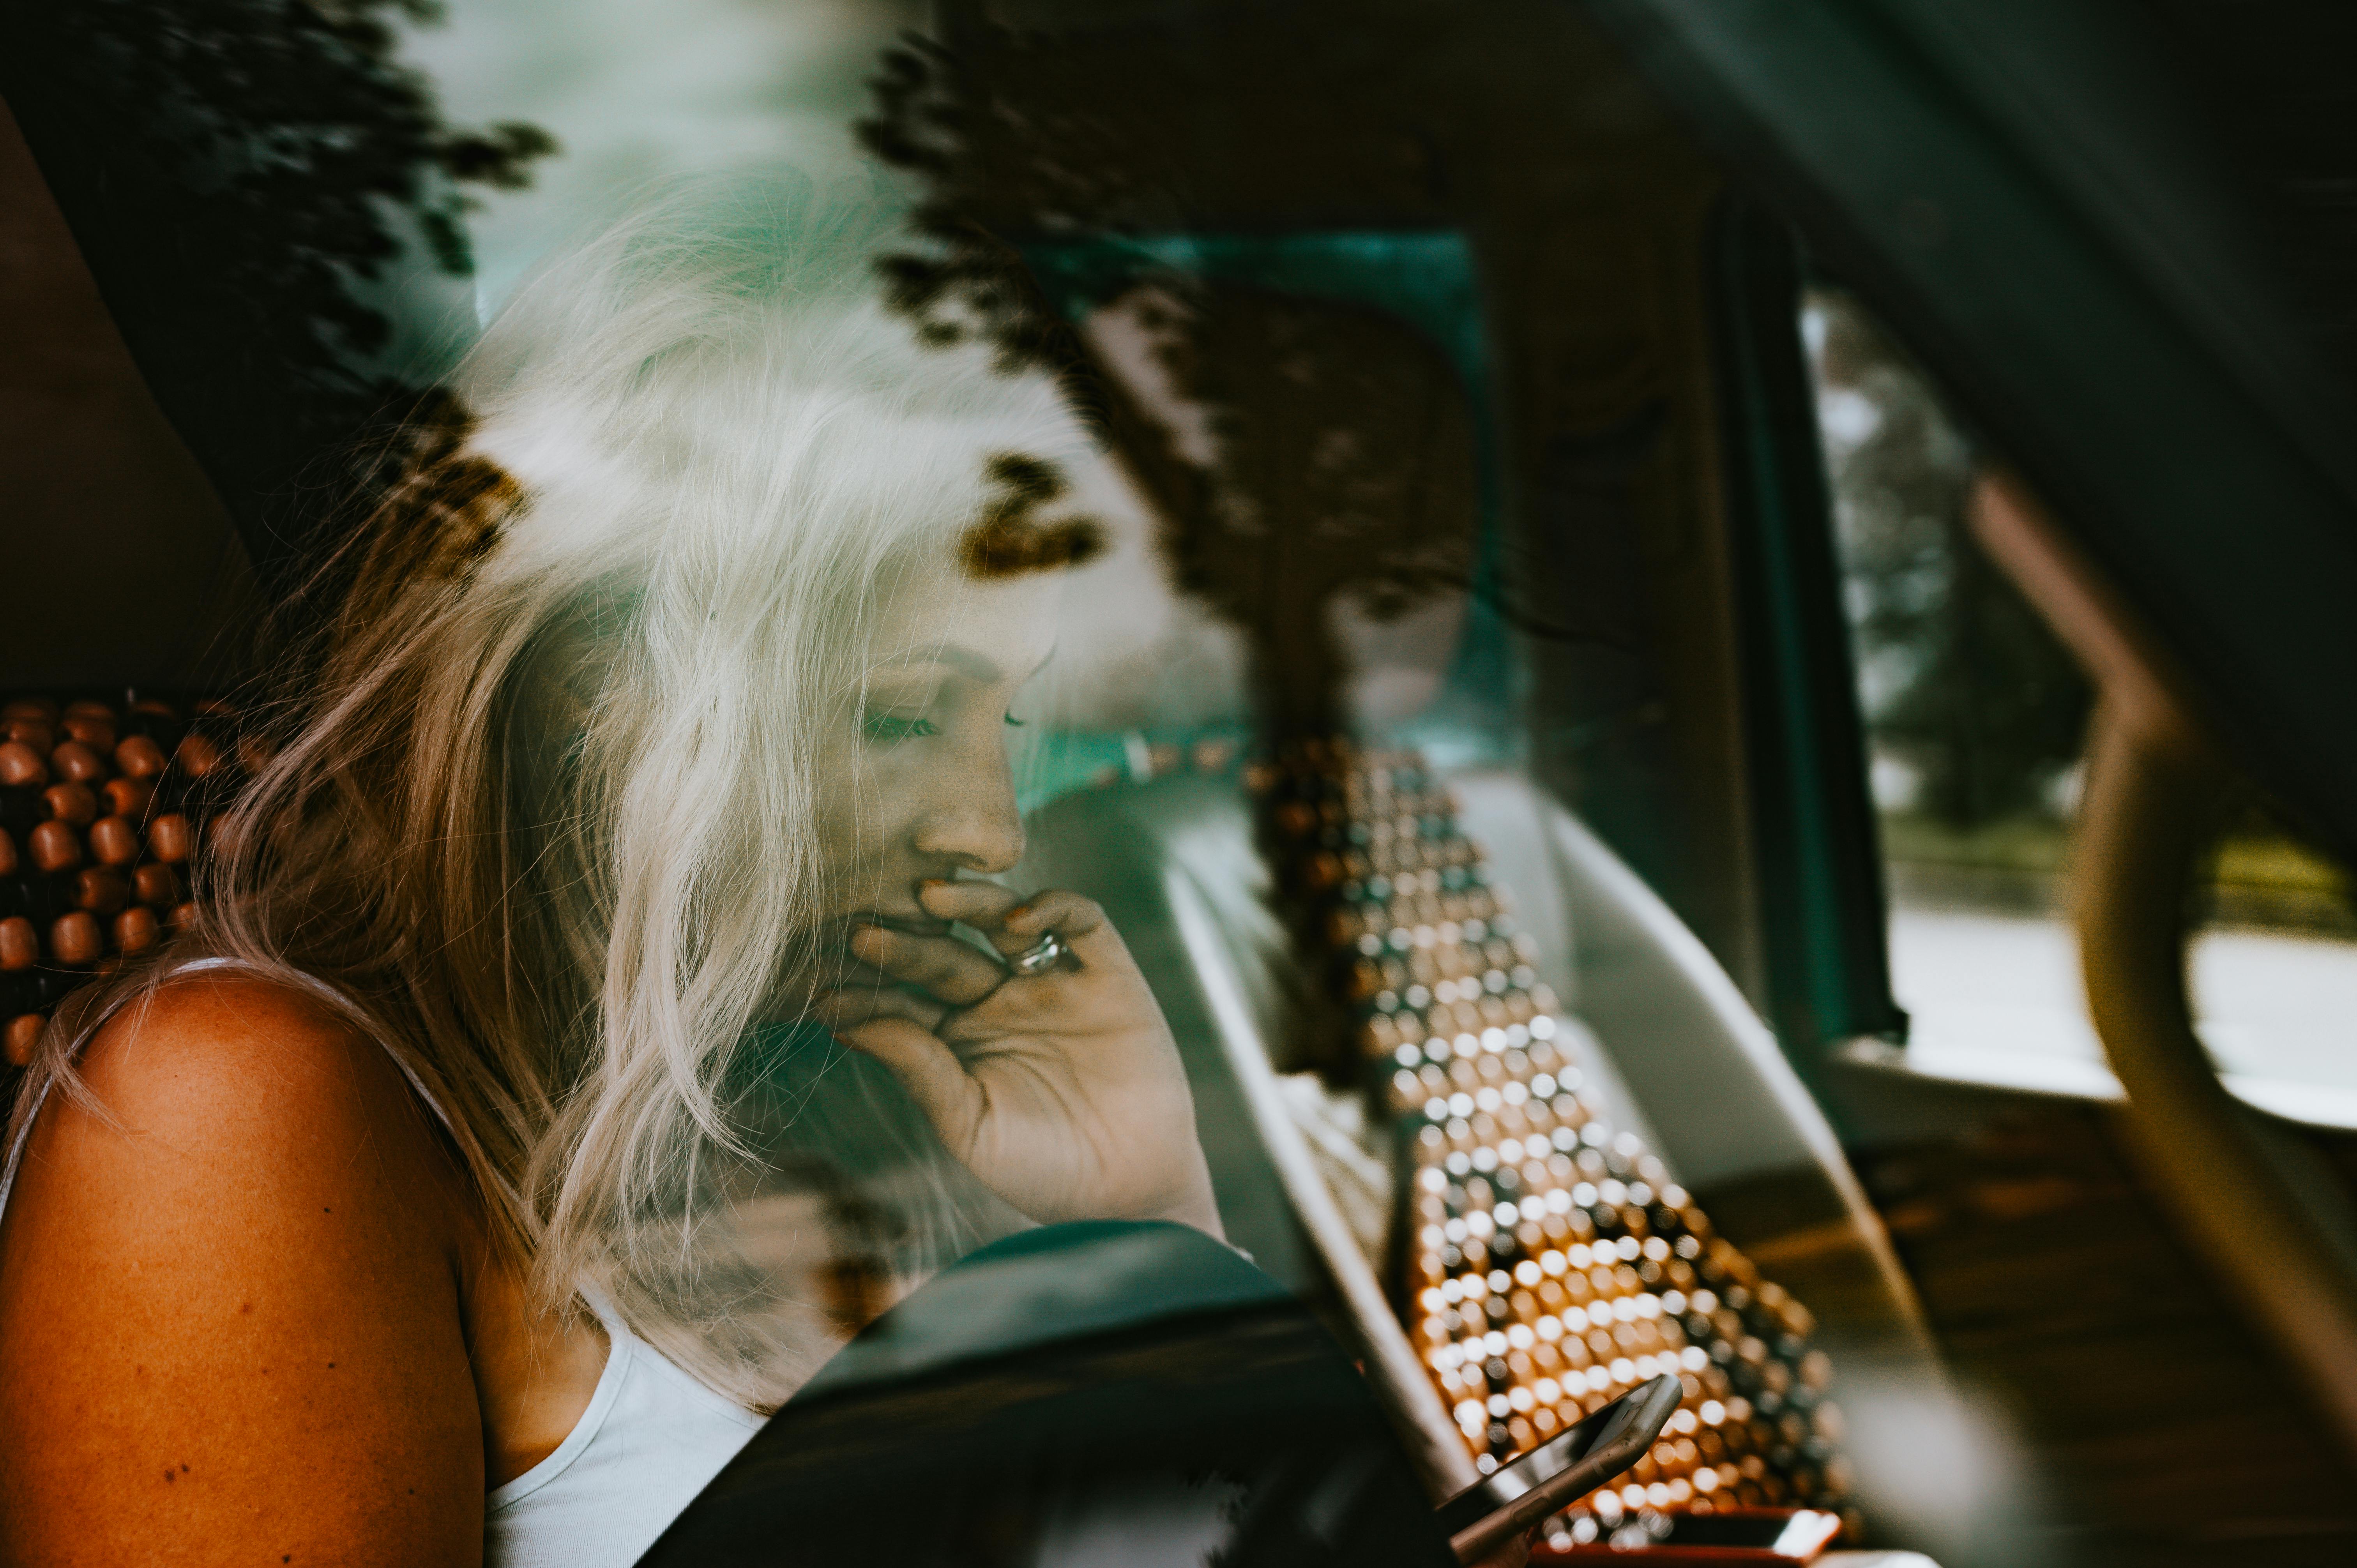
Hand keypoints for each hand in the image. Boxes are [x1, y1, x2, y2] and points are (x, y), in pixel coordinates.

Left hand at [811, 880, 1222, 1238]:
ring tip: (928, 897)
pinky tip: (1017, 920)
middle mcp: (1000, 1002)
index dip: (867, 991)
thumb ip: (921, 1072)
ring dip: (967, 903)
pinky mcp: (1108, 974)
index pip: (904, 999)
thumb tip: (855, 1026)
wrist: (1129, 1195)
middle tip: (861, 932)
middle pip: (943, 954)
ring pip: (1002, 923)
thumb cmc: (1043, 1172)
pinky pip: (1081, 922)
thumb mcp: (969, 1127)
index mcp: (958, 1041)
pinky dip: (1052, 908)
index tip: (820, 989)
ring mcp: (1053, 983)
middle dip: (904, 942)